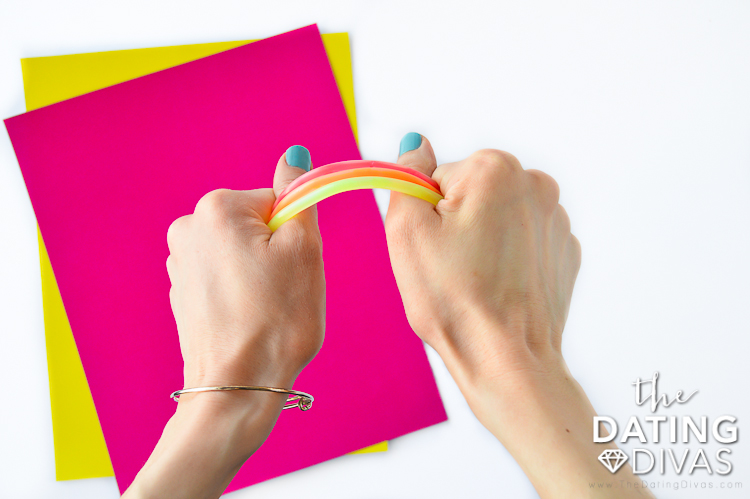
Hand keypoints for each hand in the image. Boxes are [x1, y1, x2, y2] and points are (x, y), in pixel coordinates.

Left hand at [124, 146, 324, 498]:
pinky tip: (249, 318)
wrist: (238, 386)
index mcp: (216, 208)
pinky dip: (242, 292)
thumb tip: (295, 153)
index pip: (277, 200)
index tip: (297, 265)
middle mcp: (188, 229)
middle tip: (284, 288)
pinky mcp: (183, 294)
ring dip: (261, 273)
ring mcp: (181, 264)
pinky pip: (226, 277)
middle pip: (257, 224)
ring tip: (266, 308)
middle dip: (277, 251)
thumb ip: (299, 193)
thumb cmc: (277, 318)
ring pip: (243, 252)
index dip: (296, 232)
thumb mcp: (304, 247)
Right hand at [385, 134, 651, 497]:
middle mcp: (536, 184)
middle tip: (449, 267)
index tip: (432, 247)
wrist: (506, 360)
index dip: (425, 214)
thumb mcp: (406, 231)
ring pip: (496, 220)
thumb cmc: (453, 299)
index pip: (438, 178)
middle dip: (454, 225)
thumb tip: (416, 144)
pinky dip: (506, 261)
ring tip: (474, 282)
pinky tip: (497, 289)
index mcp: (495, 169)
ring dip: (481, 243)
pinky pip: (521, 244)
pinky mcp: (564, 253)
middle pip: (470, 194)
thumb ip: (406, 176)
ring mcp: (556, 221)